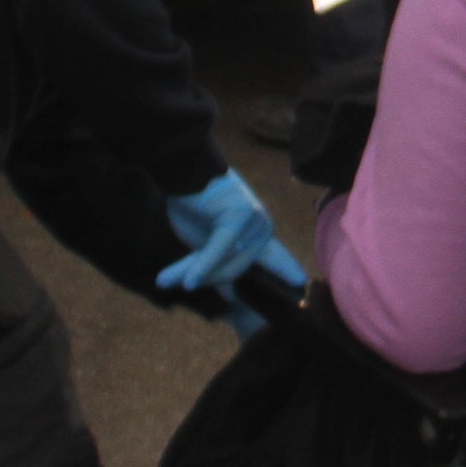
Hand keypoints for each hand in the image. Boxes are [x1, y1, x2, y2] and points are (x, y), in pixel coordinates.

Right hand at [158, 170, 305, 304]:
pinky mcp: (239, 217)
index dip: (286, 272)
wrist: (183, 170)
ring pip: (226, 262)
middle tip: (168, 279)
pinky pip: (220, 249)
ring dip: (196, 272)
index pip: (277, 259)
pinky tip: (188, 282)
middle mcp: (263, 227)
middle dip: (206, 278)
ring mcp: (254, 221)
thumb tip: (230, 296)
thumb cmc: (195, 205)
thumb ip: (221, 265)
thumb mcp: (208, 243)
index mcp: (261, 233)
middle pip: (237, 269)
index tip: (300, 283)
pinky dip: (202, 265)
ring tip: (164, 280)